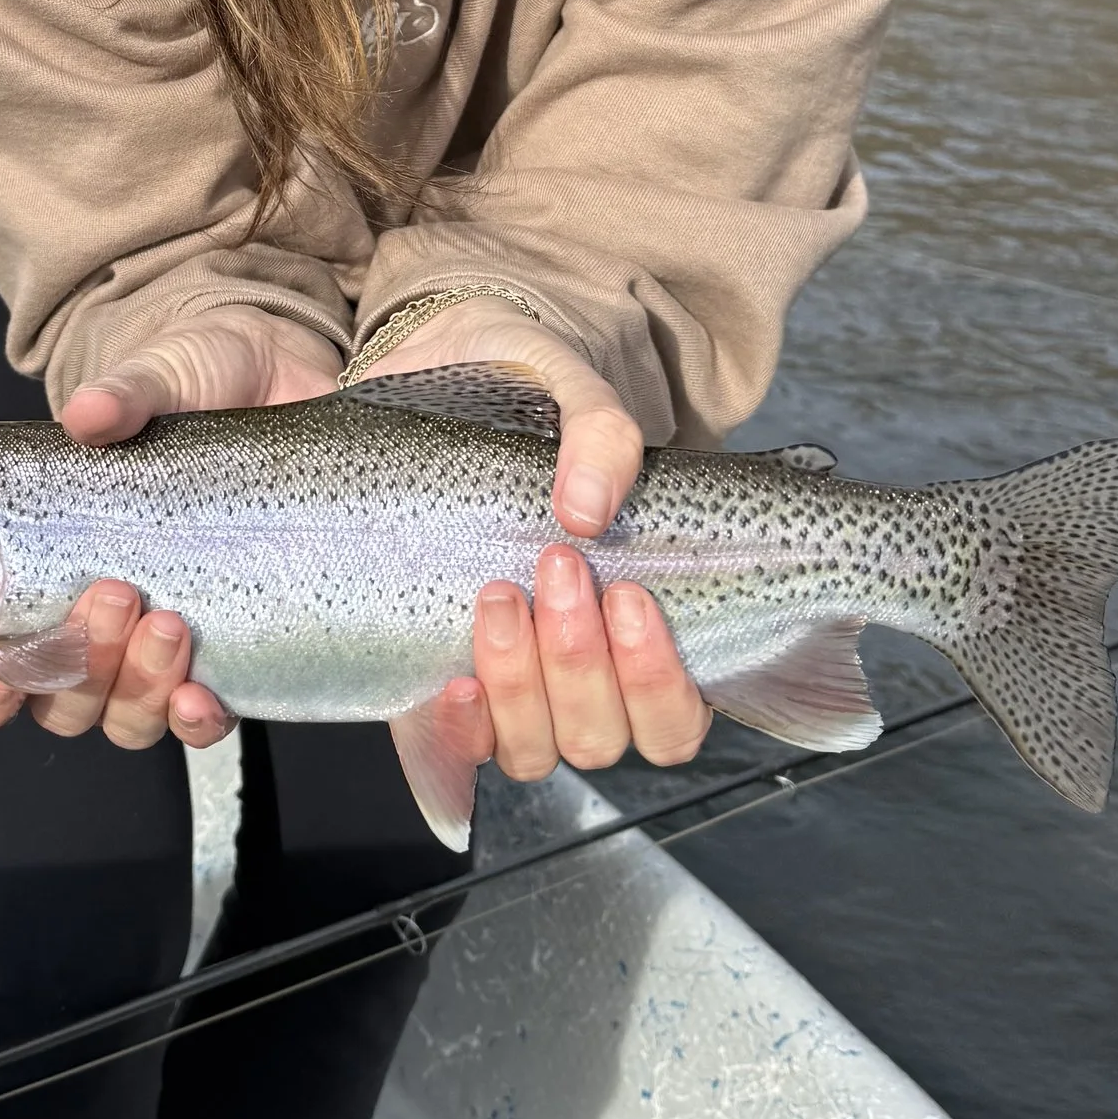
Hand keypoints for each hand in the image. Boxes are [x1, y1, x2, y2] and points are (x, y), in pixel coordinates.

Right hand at [0, 311, 339, 748]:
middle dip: (78, 664)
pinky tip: (203, 696)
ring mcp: (163, 645)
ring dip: (136, 687)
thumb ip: (124, 395)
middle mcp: (101, 624)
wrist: (286, 377)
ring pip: (124, 717)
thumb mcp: (159, 377)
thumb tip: (87, 414)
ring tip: (169, 622)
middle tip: (114, 594)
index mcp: (52, 567)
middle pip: (61, 700)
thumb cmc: (199, 379)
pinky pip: (201, 719)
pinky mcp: (232, 649)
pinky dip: (195, 720)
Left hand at [357, 297, 708, 778]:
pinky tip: (453, 679)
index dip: (657, 682)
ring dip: (520, 685)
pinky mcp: (443, 675)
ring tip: (501, 596)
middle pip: (601, 737)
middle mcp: (583, 677)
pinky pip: (458, 748)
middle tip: (556, 567)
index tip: (628, 595)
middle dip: (579, 662)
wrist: (441, 369)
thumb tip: (585, 508)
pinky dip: (460, 724)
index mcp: (642, 631)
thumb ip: (599, 431)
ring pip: (534, 749)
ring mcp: (514, 685)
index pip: (676, 718)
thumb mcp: (570, 386)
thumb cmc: (528, 392)